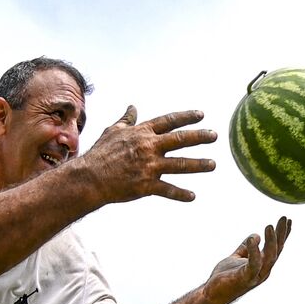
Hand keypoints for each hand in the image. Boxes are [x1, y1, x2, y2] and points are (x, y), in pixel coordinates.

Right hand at [81, 107, 217, 203]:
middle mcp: (148, 147)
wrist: (89, 178)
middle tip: (215, 135)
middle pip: (180, 140)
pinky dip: (181, 194)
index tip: (201, 115)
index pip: (168, 121)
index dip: (186, 117)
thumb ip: (127, 120)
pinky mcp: (146, 185)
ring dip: (199, 164)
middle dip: (200, 137)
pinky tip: (193, 196)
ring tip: (213, 164)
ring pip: (180, 164)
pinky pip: (168, 189)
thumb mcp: (112, 132)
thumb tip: (132, 107)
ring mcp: (149, 166)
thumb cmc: (100, 153)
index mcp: (142, 133)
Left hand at [205, 216, 291, 303]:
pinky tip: (251, 239)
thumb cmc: (224, 278)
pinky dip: (254, 251)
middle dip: (281, 234)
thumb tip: (255, 236)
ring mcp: (256, 276)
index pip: (277, 248)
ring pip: (269, 257)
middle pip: (277, 250)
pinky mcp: (245, 278)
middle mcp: (263, 271)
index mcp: (263, 265)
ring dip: (271, 241)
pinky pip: (253, 264)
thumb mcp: (236, 257)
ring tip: (269, 226)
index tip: (287, 220)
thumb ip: (246, 248)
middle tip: (283, 218)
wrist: (211, 295)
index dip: (283, 234)